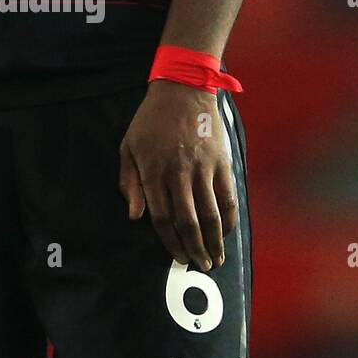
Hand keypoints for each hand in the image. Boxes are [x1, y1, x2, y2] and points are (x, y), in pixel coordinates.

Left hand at [118, 80, 237, 271]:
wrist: (182, 91)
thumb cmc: (150, 121)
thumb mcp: (128, 146)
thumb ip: (130, 182)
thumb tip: (135, 216)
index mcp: (153, 170)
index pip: (161, 217)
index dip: (170, 242)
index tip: (177, 257)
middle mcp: (178, 173)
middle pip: (188, 222)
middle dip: (194, 249)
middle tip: (199, 266)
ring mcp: (203, 168)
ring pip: (211, 215)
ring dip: (214, 242)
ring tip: (215, 259)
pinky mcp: (222, 163)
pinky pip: (229, 198)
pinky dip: (229, 220)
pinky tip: (225, 233)